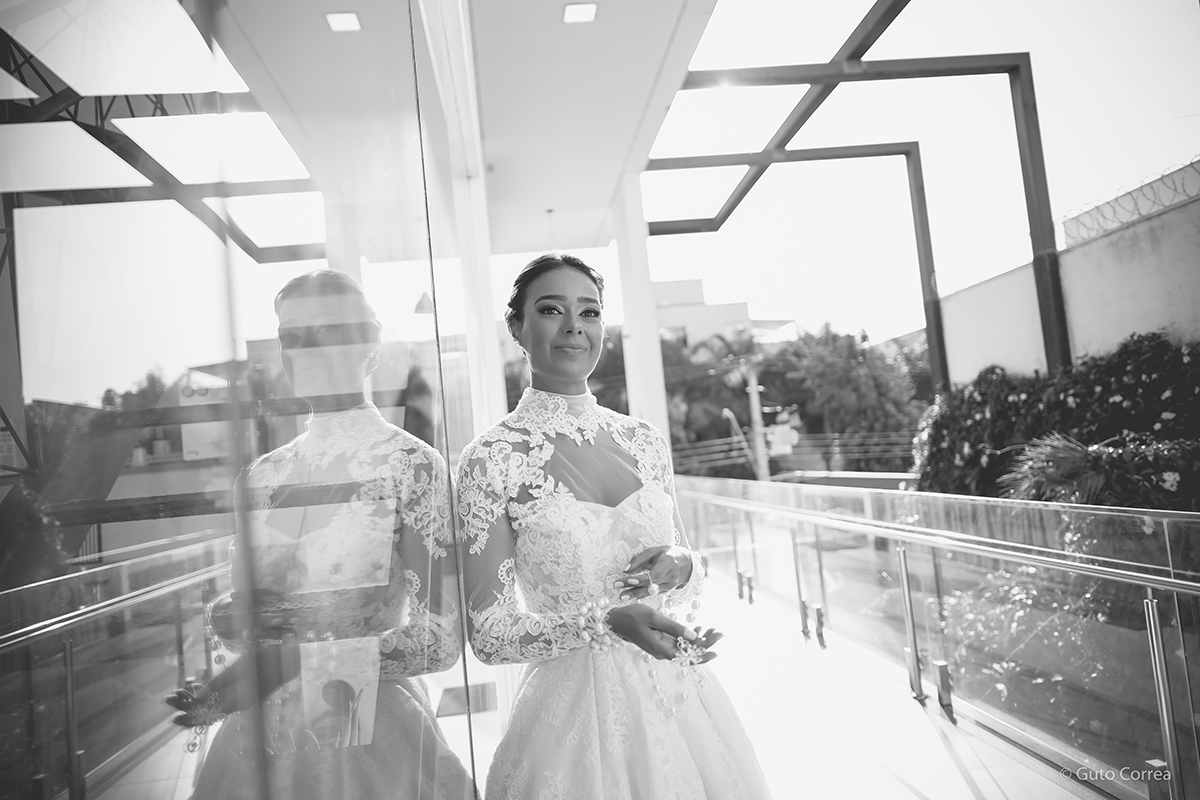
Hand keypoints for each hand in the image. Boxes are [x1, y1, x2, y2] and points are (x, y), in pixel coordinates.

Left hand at [165, 644, 299, 725]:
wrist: (290, 659)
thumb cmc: (268, 661)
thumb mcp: (242, 669)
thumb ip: (219, 683)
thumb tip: (196, 696)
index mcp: (236, 702)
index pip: (205, 714)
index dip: (187, 714)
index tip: (169, 713)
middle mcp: (236, 703)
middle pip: (205, 709)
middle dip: (185, 705)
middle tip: (166, 699)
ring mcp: (239, 697)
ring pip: (210, 703)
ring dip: (193, 699)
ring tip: (177, 693)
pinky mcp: (242, 690)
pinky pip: (220, 696)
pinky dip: (206, 692)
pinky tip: (196, 686)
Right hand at [604, 604, 718, 662]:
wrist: (615, 622)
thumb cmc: (632, 616)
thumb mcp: (654, 618)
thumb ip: (673, 627)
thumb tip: (695, 636)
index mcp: (663, 649)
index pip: (690, 654)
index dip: (706, 647)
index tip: (718, 636)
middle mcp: (664, 653)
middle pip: (690, 654)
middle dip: (707, 644)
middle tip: (720, 632)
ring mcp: (662, 650)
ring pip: (686, 650)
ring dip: (700, 641)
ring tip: (712, 630)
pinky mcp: (661, 645)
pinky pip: (679, 646)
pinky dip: (690, 639)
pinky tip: (699, 629)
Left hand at [617, 545, 692, 599]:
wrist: (686, 563)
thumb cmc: (668, 554)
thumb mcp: (655, 551)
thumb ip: (640, 559)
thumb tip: (625, 570)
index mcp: (669, 563)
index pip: (654, 574)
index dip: (641, 578)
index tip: (628, 579)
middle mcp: (671, 577)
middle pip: (650, 585)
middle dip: (633, 588)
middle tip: (618, 589)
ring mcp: (670, 586)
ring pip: (650, 592)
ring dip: (635, 595)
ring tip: (622, 597)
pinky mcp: (666, 591)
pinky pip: (652, 594)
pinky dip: (640, 596)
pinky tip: (630, 597)